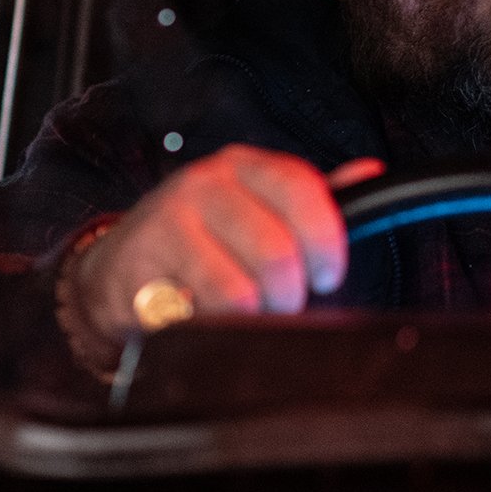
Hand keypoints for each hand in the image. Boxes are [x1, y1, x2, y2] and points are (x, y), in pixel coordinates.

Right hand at [58, 147, 383, 361]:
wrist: (119, 265)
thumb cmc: (204, 239)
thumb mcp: (259, 208)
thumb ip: (313, 199)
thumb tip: (370, 172)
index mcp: (244, 165)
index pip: (302, 189)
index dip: (326, 241)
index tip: (330, 276)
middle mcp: (204, 183)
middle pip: (277, 251)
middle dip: (289, 294)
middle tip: (281, 305)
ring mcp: (168, 221)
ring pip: (240, 290)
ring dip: (252, 317)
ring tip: (244, 312)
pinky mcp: (139, 266)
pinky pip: (197, 314)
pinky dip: (210, 326)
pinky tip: (203, 314)